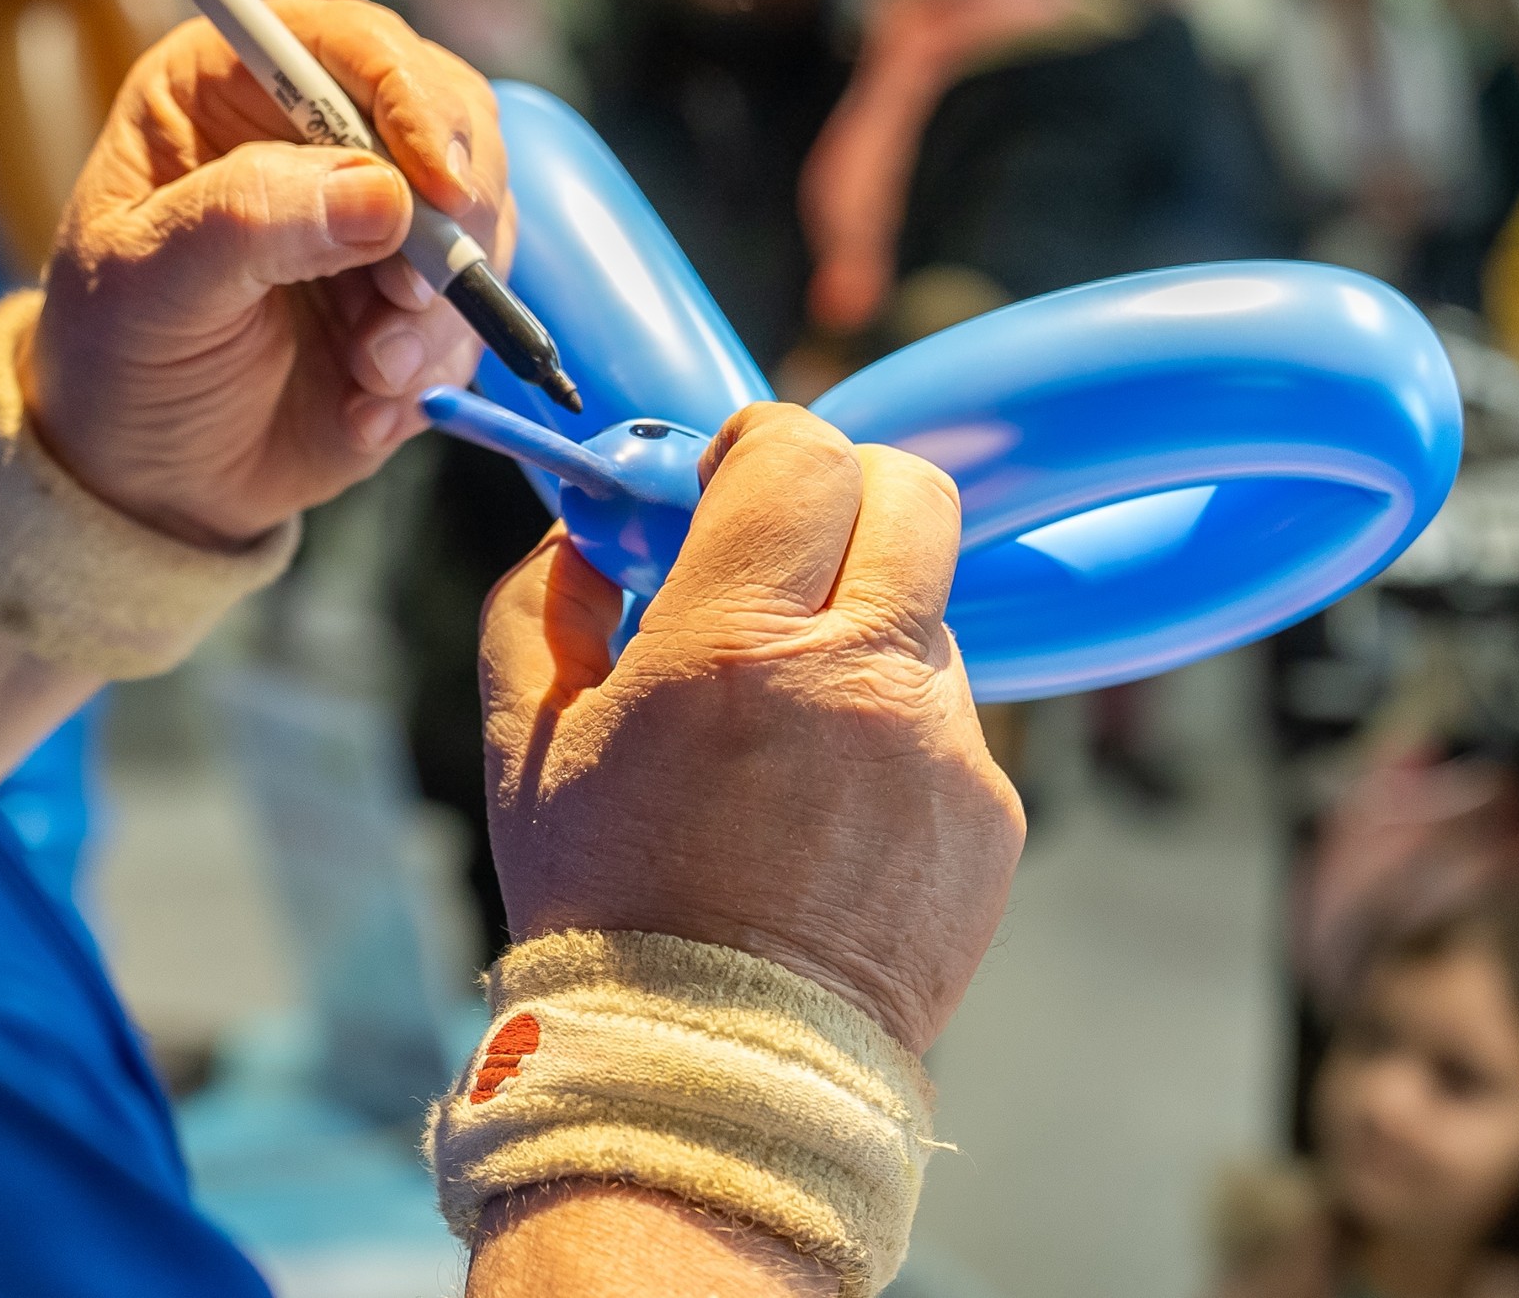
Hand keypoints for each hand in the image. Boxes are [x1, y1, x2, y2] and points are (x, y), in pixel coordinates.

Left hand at [26, 0, 509, 546]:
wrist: (147, 476)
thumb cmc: (118, 358)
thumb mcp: (149, 284)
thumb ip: (248, 222)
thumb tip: (379, 192)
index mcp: (237, 86)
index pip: (356, 49)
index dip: (413, 101)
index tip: (436, 187)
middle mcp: (322, 137)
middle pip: (454, 123)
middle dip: (453, 219)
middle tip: (413, 300)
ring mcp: (382, 220)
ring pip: (480, 227)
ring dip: (442, 315)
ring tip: (370, 374)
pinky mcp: (419, 302)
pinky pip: (474, 318)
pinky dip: (435, 370)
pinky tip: (366, 409)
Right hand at [479, 404, 1025, 1050]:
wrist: (709, 1073)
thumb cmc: (606, 911)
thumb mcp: (525, 748)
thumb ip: (544, 605)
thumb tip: (586, 530)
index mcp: (734, 646)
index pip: (799, 450)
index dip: (761, 444)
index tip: (727, 479)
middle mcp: (860, 680)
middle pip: (912, 493)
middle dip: (847, 499)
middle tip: (789, 553)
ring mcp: (941, 750)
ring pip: (931, 615)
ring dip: (868, 631)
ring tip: (794, 733)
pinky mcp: (992, 817)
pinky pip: (954, 724)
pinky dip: (897, 737)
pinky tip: (833, 817)